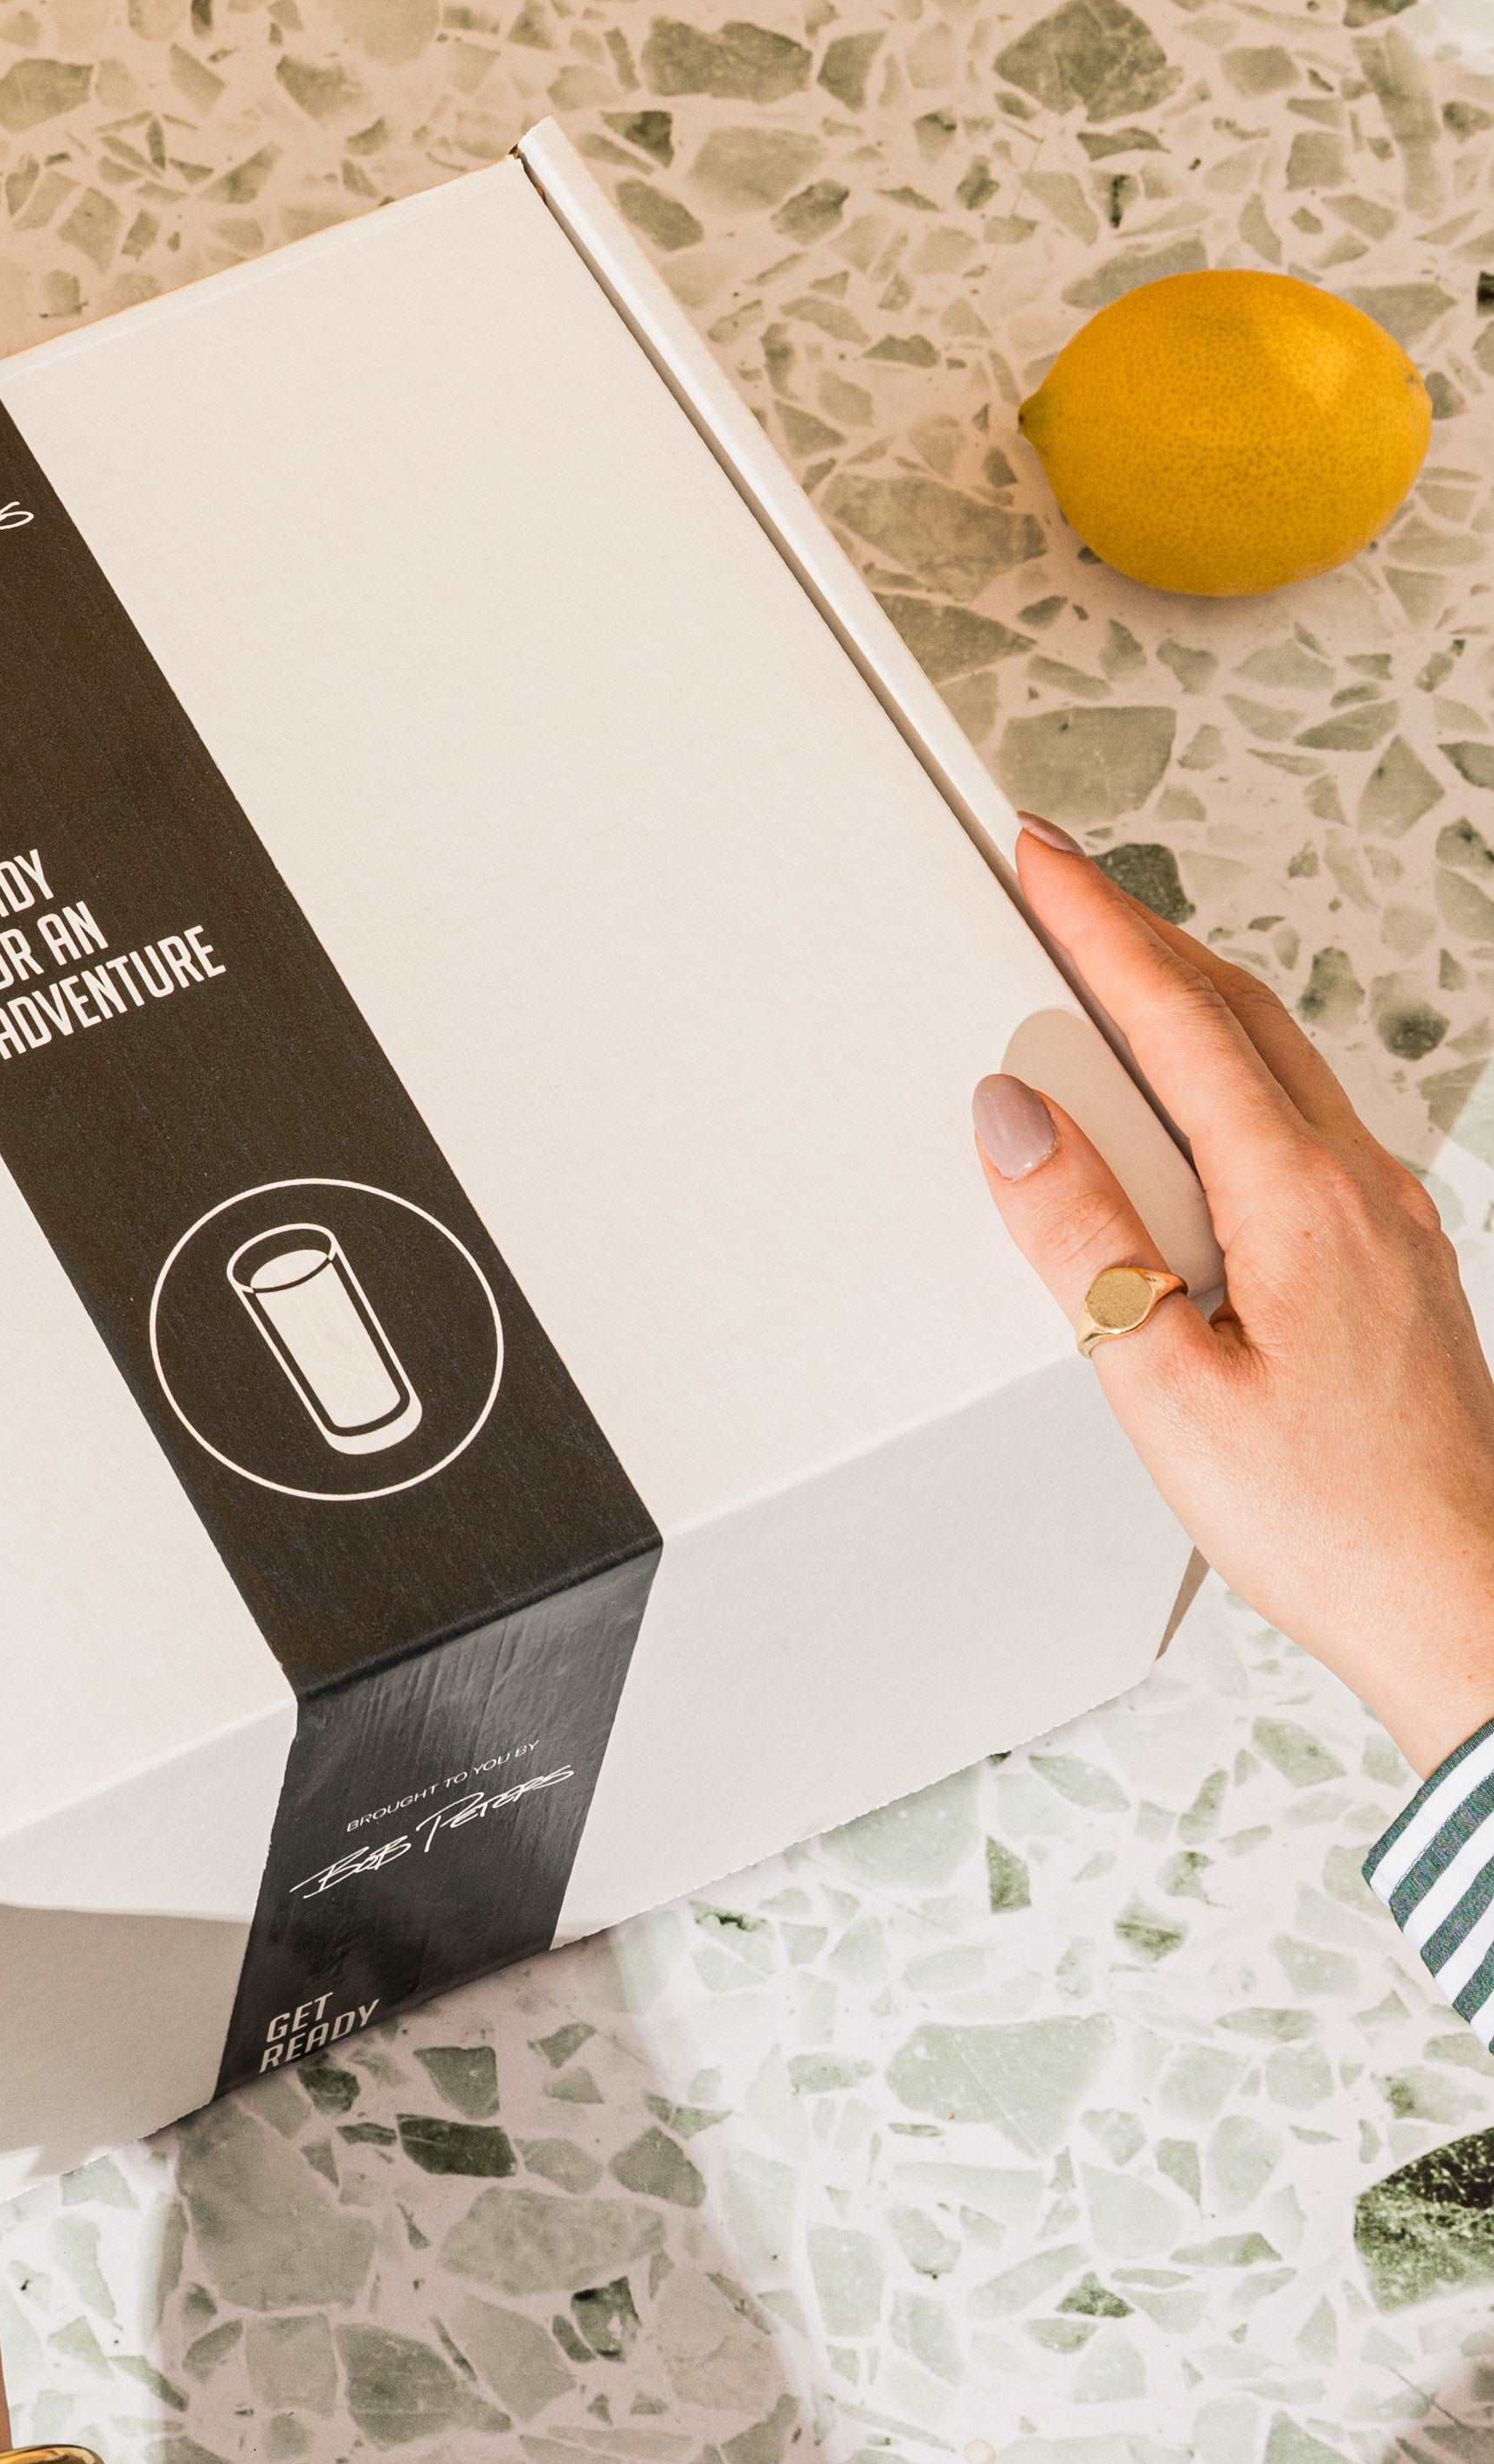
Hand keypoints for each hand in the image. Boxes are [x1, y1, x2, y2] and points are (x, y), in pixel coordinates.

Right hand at [973, 817, 1493, 1773]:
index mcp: (1300, 1201)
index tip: (1040, 858)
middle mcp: (1360, 1189)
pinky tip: (1188, 1108)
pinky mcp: (1390, 1266)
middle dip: (1140, 934)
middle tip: (1059, 882)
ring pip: (1277, 1063)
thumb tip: (1015, 1118)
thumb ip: (1083, 1239)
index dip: (1100, 929)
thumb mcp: (1162, 1386)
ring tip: (1104, 971)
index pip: (1182, 1021)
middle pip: (1242, 1014)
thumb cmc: (1328, 1521)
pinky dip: (1226, 1073)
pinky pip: (1297, 1123)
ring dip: (1186, 997)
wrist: (1464, 1604)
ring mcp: (1387, 1223)